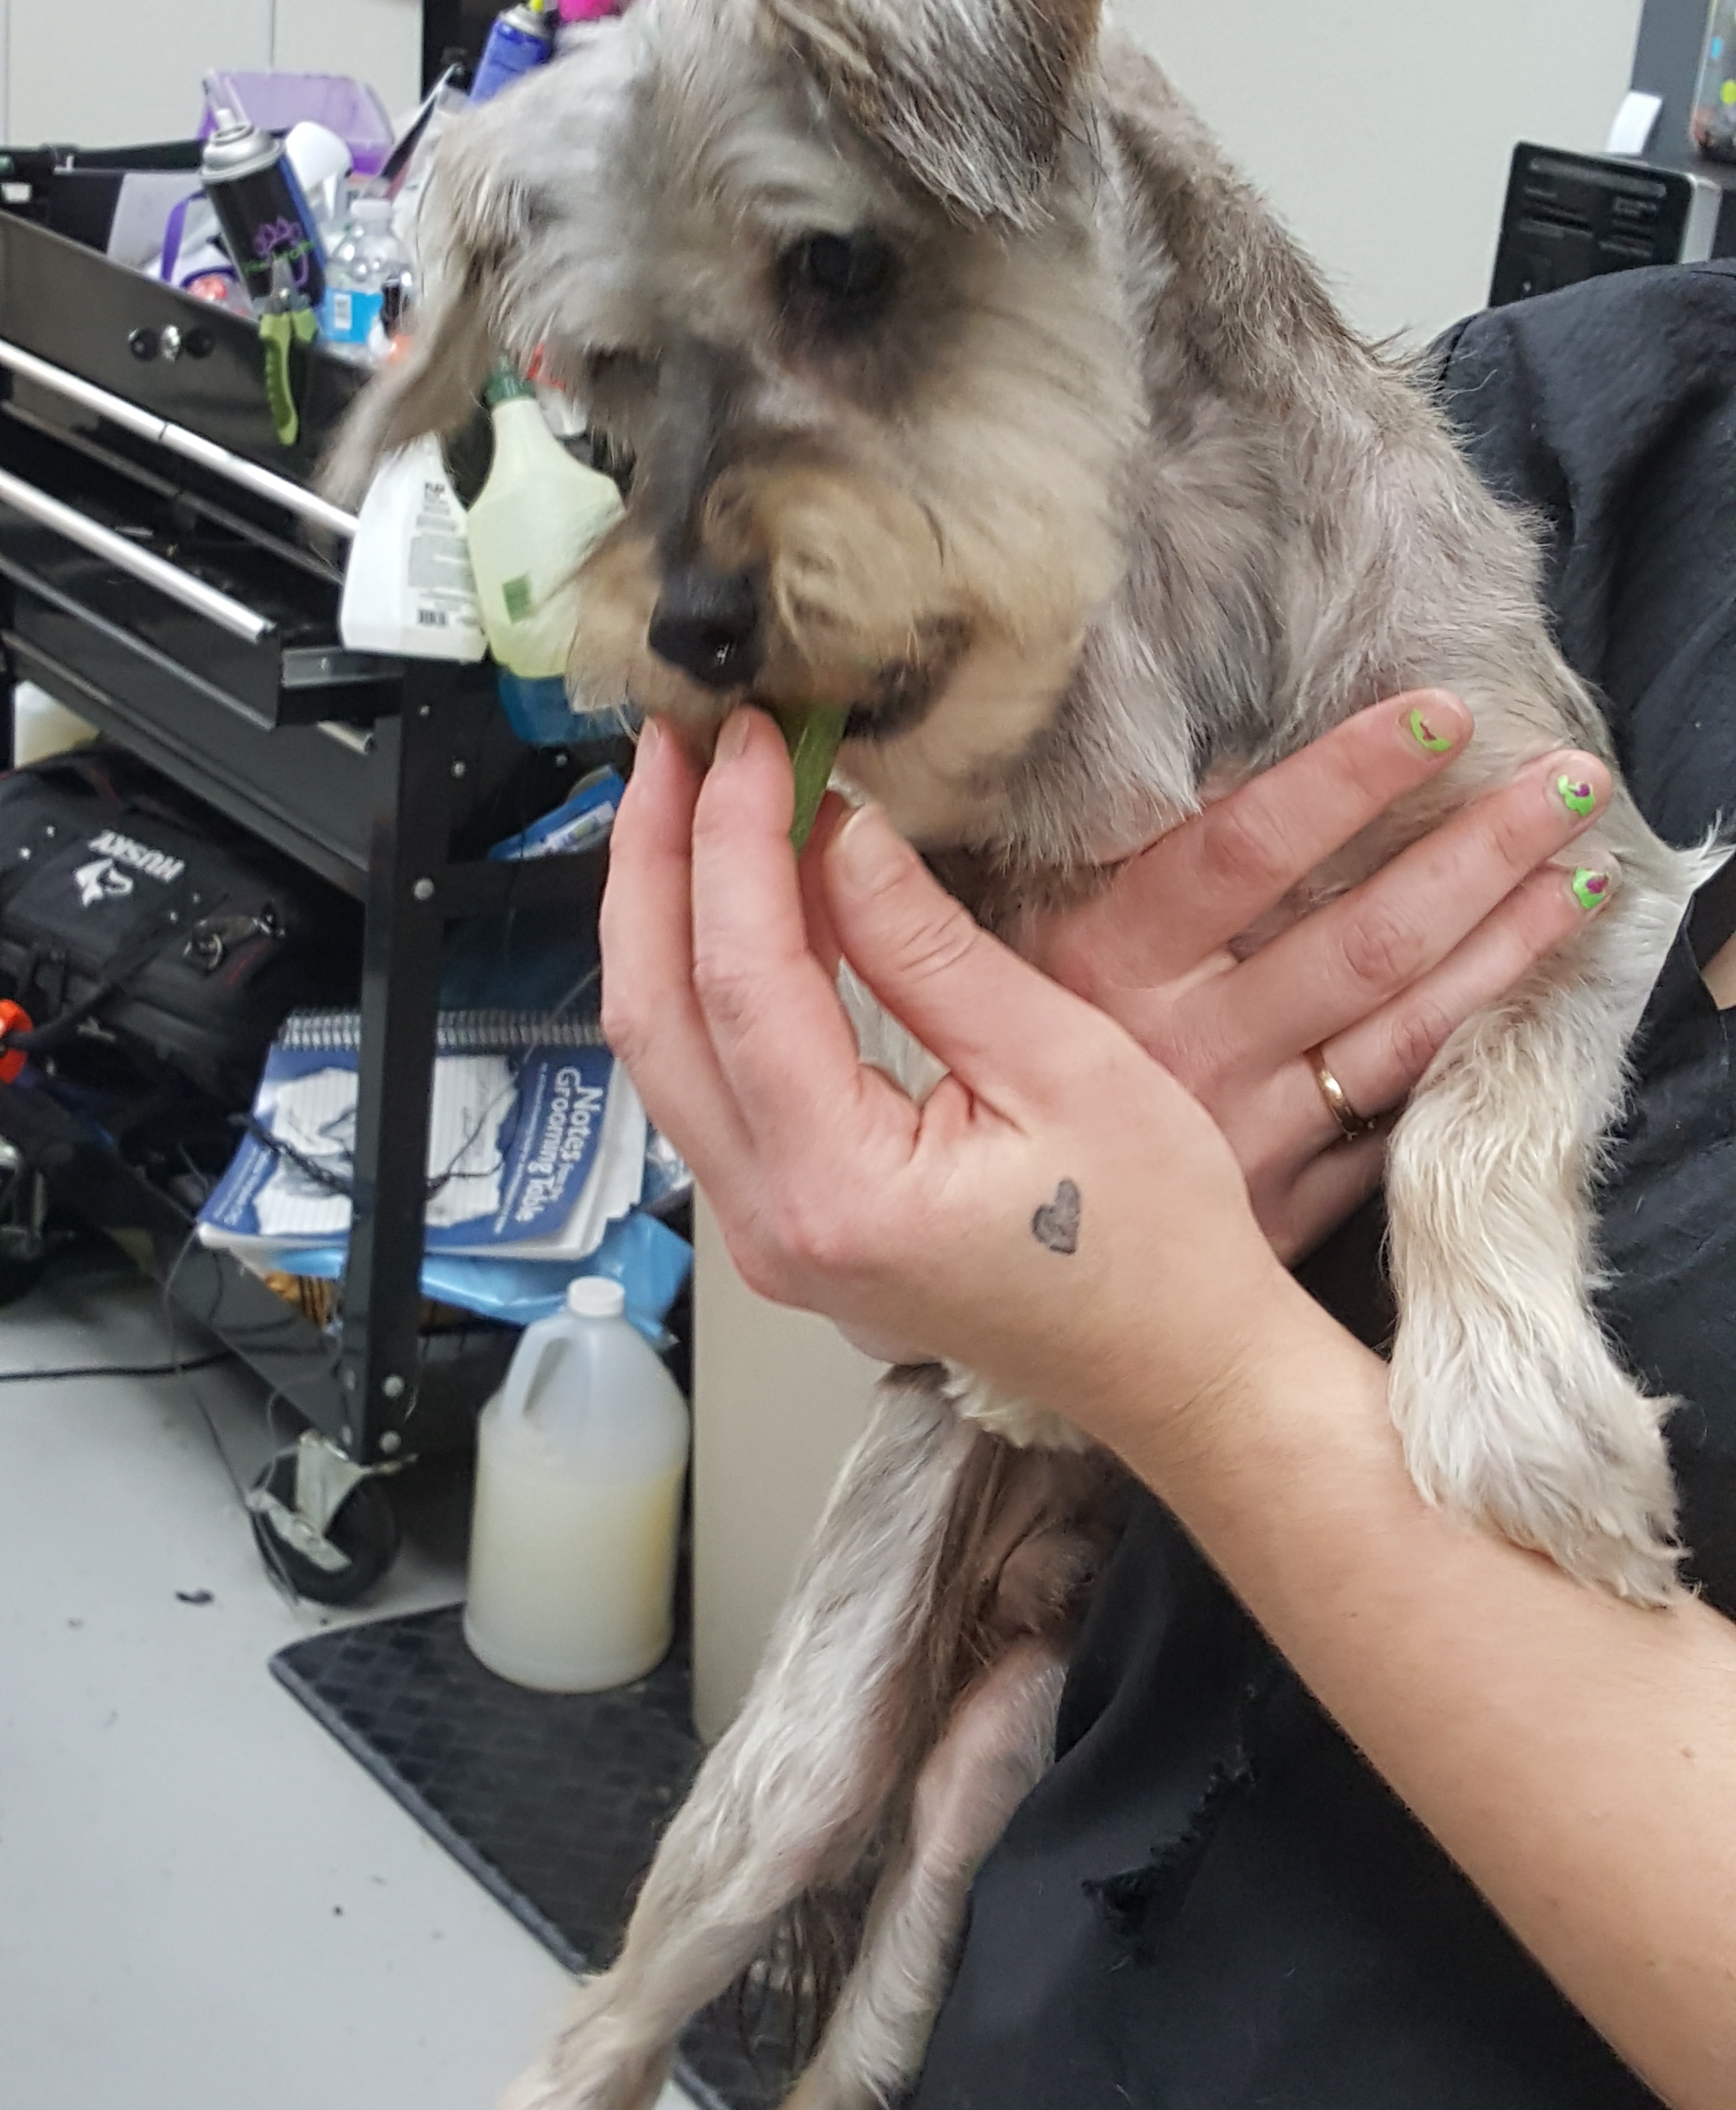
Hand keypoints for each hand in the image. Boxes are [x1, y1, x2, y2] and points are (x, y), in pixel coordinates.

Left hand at [602, 711, 1297, 1454]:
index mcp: (840, 1190)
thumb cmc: (1155, 1239)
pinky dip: (710, 977)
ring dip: (667, 914)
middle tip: (675, 742)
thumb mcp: (1065, 1064)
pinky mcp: (786, 1225)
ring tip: (691, 797)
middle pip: (653, 1015)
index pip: (742, 978)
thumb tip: (843, 829)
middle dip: (653, 862)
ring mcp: (767, 1236)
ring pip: (663, 1049)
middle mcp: (772, 1226)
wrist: (1181, 1372)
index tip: (751, 738)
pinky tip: (746, 898)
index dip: (734, 840)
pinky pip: (711, 1080)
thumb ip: (932, 951)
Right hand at [1026, 695, 1612, 1260]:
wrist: (992, 1231)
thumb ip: (1102, 863)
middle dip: (1477, 852)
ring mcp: (1242, 1130)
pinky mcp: (1280, 1202)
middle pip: (1359, 936)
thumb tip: (1185, 737)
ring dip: (1503, 945)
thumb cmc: (1005, 1053)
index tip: (1442, 712)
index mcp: (1106, 964)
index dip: (1349, 777)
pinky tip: (1526, 1000)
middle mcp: (1183, 1045)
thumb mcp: (1018, 945)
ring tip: (1582, 873)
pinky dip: (1461, 1056)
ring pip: (1401, 1027)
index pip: (1245, 848)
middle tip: (1571, 782)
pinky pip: (1391, 1121)